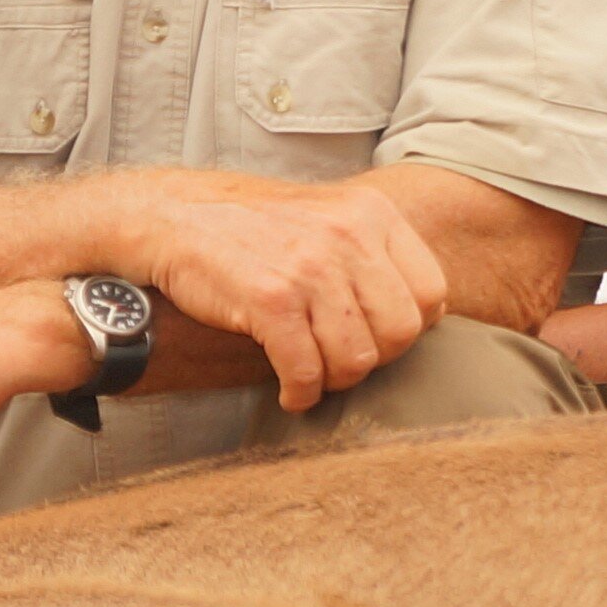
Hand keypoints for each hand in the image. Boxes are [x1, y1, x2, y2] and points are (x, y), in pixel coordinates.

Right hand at [119, 177, 448, 411]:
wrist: (175, 216)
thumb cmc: (255, 228)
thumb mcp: (330, 217)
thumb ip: (376, 255)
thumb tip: (427, 315)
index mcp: (372, 214)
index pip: (432, 293)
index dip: (407, 329)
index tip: (376, 338)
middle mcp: (348, 235)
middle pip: (400, 333)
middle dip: (373, 360)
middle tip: (340, 361)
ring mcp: (310, 267)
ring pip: (357, 359)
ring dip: (334, 381)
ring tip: (312, 375)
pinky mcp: (270, 299)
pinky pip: (306, 370)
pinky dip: (300, 393)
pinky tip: (290, 391)